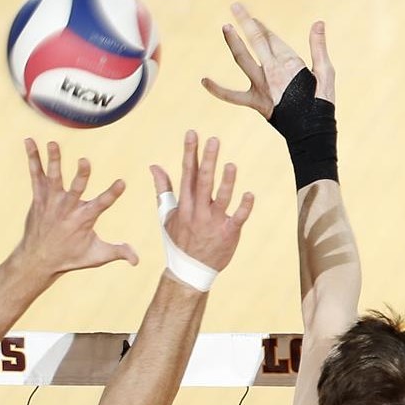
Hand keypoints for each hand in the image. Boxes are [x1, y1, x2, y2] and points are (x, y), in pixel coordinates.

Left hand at [12, 139, 137, 275]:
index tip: (122, 182)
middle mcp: (67, 209)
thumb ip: (118, 252)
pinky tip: (29, 141)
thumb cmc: (70, 257)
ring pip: (53, 177)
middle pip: (76, 189)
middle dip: (81, 175)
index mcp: (84, 220)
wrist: (38, 259)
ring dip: (54, 160)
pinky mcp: (39, 197)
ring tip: (54, 143)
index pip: (102, 204)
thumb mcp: (97, 256)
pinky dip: (33, 158)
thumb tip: (137, 260)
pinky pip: (35, 174)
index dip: (113, 193)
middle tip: (84, 161)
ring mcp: (51, 201)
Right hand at [150, 132, 254, 271]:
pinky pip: (237, 218)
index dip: (190, 153)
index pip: (187, 174)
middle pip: (203, 182)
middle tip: (214, 140)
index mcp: (184, 204)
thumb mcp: (166, 215)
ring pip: (221, 199)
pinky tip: (250, 194)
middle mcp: (198, 211)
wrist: (189, 270)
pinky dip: (244, 207)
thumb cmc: (179, 240)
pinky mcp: (228, 233)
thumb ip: (163, 189)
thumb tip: (154, 165)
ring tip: (230, 165)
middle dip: (207, 160)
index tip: (193, 134)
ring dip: (226, 182)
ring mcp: (213, 222)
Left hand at [202, 3, 335, 115]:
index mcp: (290, 63)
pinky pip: (232, 96)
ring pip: (242, 59)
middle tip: (235, 6)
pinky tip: (203, 80)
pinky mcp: (255, 101)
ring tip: (225, 28)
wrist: (313, 132)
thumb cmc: (322, 102)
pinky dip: (217, 89)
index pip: (272, 39)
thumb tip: (318, 22)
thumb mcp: (326, 73)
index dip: (262, 27)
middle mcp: (272, 71)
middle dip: (246, 22)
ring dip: (233, 42)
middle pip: (256, 41)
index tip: (254, 20)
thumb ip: (318, 47)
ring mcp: (261, 86)